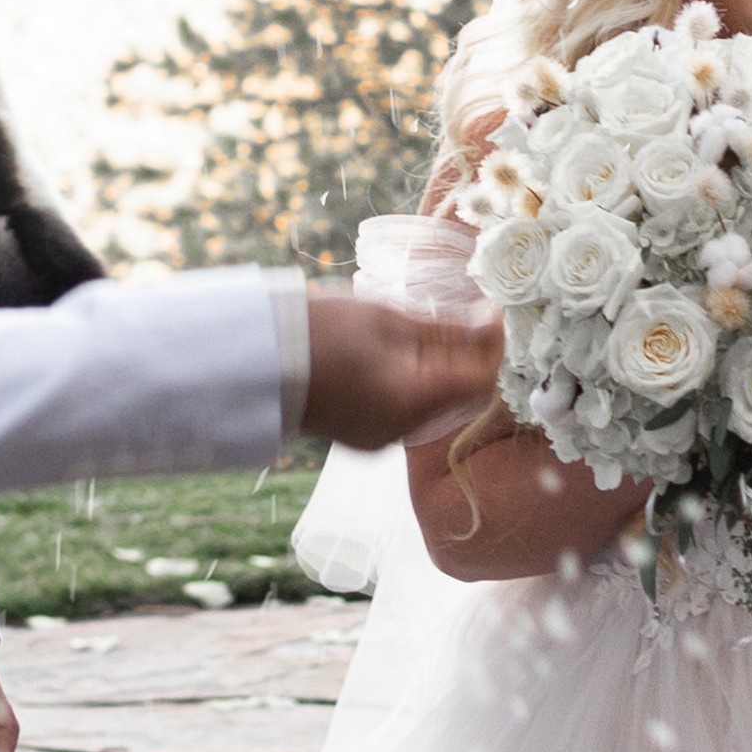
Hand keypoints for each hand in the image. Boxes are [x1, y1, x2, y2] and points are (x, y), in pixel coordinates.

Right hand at [300, 293, 504, 448]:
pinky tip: (402, 357)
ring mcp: (383, 439)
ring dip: (445, 372)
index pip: (480, 380)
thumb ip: (445, 328)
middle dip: (471, 358)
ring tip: (431, 331)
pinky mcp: (366, 439)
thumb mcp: (388, 319)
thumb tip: (488, 322)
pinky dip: (418, 388)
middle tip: (468, 318)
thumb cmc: (320, 329)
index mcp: (412, 399)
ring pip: (437, 408)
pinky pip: (409, 415)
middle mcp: (403, 429)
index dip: (493, 345)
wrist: (258, 360)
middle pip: (462, 397)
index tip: (491, 312)